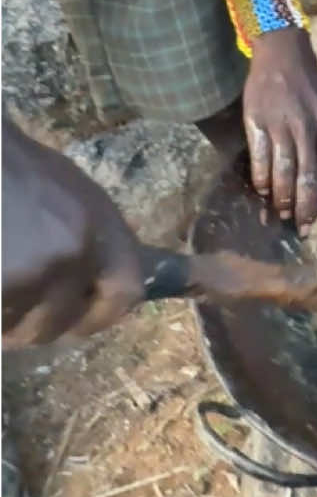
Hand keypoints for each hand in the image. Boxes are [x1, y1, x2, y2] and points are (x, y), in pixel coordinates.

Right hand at [3, 118, 143, 345]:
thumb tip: (95, 287)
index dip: (100, 314)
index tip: (79, 319)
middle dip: (39, 323)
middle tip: (18, 305)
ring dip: (5, 320)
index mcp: (99, 224)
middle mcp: (74, 251)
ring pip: (20, 329)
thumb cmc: (11, 166)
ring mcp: (32, 272)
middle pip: (65, 322)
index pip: (125, 293)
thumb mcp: (71, 192)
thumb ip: (91, 240)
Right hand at [243, 29, 316, 234]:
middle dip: (304, 209)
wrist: (283, 52)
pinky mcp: (257, 122)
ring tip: (281, 216)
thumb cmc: (308, 84)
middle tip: (300, 229)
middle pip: (307, 178)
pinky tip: (262, 192)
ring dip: (282, 199)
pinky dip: (261, 179)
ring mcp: (281, 125)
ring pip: (284, 172)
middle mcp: (307, 129)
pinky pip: (260, 158)